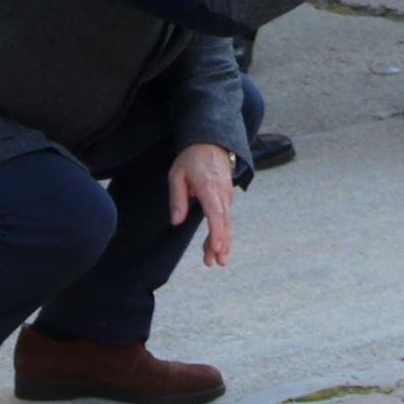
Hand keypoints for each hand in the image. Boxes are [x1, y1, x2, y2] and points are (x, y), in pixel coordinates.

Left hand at [170, 141, 238, 269]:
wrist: (211, 141)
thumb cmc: (191, 159)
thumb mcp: (177, 174)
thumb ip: (177, 198)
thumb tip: (176, 221)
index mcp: (209, 186)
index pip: (215, 212)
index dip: (217, 231)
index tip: (216, 246)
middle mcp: (222, 192)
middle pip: (224, 221)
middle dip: (222, 243)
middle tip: (217, 262)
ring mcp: (227, 194)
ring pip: (226, 221)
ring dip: (222, 241)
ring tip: (215, 261)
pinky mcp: (227, 196)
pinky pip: (224, 217)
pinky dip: (221, 232)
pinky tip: (214, 246)